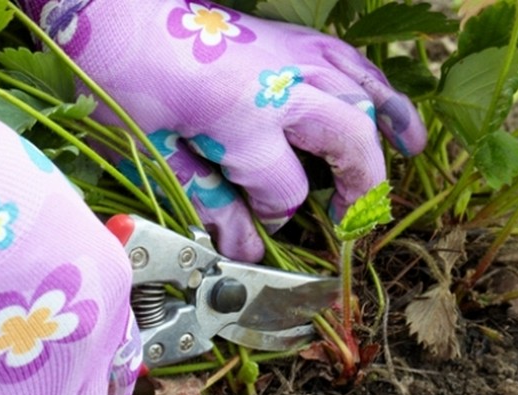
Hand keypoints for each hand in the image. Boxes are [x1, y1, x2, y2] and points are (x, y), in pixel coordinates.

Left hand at [20, 0, 426, 261]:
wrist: (105, 9)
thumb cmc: (118, 80)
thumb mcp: (154, 152)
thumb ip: (208, 200)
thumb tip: (245, 248)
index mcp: (243, 120)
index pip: (284, 189)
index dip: (273, 217)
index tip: (255, 226)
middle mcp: (281, 84)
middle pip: (351, 137)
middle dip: (360, 184)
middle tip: (350, 218)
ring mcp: (288, 53)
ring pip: (362, 90)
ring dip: (391, 126)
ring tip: (412, 152)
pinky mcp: (284, 34)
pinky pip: (345, 57)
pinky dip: (374, 81)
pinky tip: (384, 99)